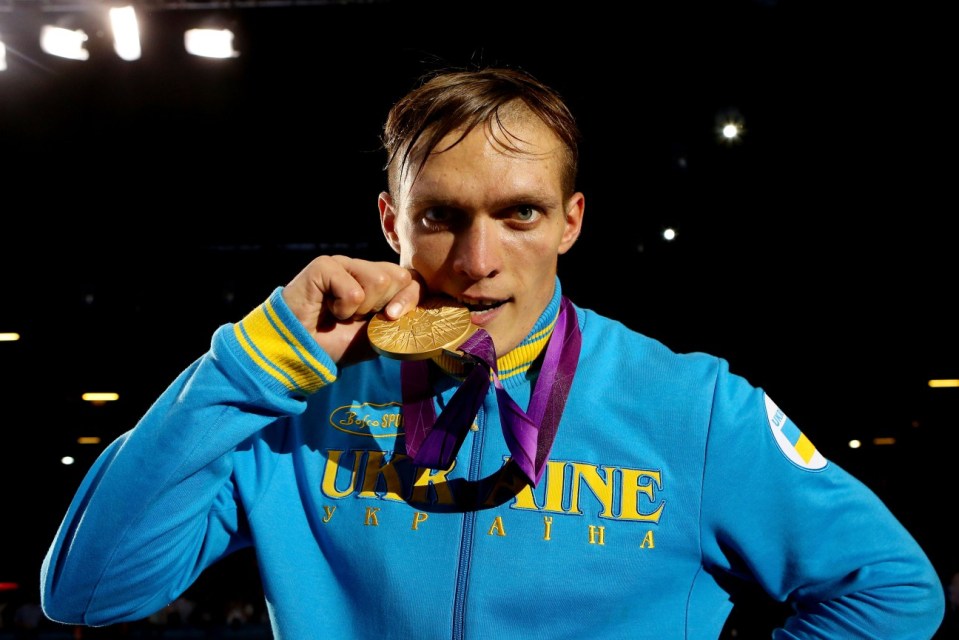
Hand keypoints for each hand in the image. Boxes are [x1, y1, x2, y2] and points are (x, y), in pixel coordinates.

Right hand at [281, 255, 422, 364]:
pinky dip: (342, 309)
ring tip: (341, 313)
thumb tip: (426, 306)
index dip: (410, 298)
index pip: (411, 277)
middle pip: (397, 277)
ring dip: (361, 308)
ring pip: (378, 280)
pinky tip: (326, 310)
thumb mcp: (378, 335)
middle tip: (355, 317)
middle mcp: (362, 268)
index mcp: (377, 282)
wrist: (300, 350)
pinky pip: (354, 290)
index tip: (392, 317)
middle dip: (381, 306)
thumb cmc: (336, 343)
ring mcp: (344, 264)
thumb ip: (401, 319)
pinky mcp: (324, 266)